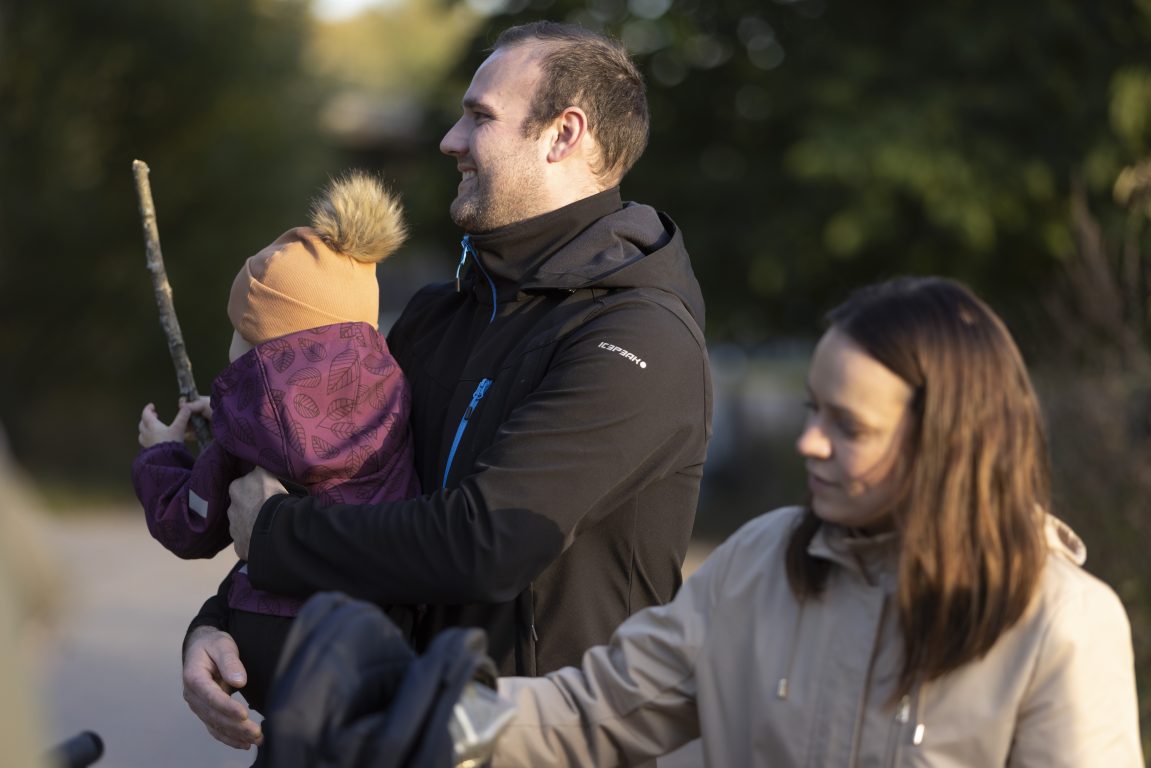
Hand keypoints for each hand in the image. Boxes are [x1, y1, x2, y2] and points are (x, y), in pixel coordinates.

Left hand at [138, 397, 211, 447]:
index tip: (152, 405)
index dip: (148, 408)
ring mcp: (146, 443)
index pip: (146, 414)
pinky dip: (148, 438)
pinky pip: (145, 442)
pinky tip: (154, 441)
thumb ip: (183, 416)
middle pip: (142, 423)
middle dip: (147, 418)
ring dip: (145, 429)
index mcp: (153, 426)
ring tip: (151, 428)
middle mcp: (147, 434)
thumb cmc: (171, 443)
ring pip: (142, 433)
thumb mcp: (179, 428)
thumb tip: (187, 406)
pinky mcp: (148, 451)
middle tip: (154, 415)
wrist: (166, 460)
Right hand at [182, 626, 261, 749]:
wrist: (200, 647)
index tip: (243, 715)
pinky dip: (229, 737)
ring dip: (235, 735)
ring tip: (256, 740)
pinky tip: (244, 743)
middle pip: (213, 715)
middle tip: (256, 732)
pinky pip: (215, 727)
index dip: (226, 707)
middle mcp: (193, 695)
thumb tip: (239, 681)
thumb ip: (230, 661)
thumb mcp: (222, 645)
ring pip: (215, 724)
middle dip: (235, 726)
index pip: (210, 696)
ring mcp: (198, 705)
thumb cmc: (212, 645)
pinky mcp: (205, 711)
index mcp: (193, 677)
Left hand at [229, 466, 286, 559]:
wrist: (274, 528)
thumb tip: (260, 464)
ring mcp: (234, 529)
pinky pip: (247, 542)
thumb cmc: (273, 497)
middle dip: (252, 507)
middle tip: (268, 508)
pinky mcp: (239, 546)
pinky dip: (255, 541)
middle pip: (242, 506)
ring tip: (269, 526)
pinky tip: (267, 540)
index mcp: (236, 488)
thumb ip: (261, 469)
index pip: (244, 485)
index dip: (256, 488)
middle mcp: (231, 508)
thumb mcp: (267, 473)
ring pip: (243, 524)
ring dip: (253, 524)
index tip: (266, 492)